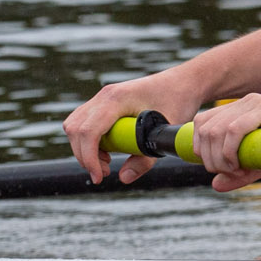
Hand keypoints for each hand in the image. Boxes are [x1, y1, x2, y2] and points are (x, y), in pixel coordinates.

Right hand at [62, 67, 216, 183]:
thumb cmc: (179, 101)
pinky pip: (83, 121)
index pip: (88, 131)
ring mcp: (103, 96)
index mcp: (117, 99)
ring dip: (83, 147)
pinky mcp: (105, 101)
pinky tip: (107, 151)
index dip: (89, 157)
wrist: (186, 81)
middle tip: (104, 173)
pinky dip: (87, 139)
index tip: (99, 176)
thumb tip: (123, 178)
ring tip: (106, 162)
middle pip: (75, 129)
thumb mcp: (166, 133)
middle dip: (85, 156)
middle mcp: (105, 95)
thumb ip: (145, 159)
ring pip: (74, 125)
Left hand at [188, 94, 260, 191]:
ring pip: (215, 130)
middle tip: (230, 173)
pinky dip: (230, 151)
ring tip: (238, 170)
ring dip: (219, 157)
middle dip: (209, 157)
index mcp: (240, 110)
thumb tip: (215, 185)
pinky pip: (233, 130)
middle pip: (204, 128)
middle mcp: (244, 102)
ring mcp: (254, 103)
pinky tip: (241, 164)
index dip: (200, 147)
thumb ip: (238, 172)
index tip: (216, 167)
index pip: (202, 123)